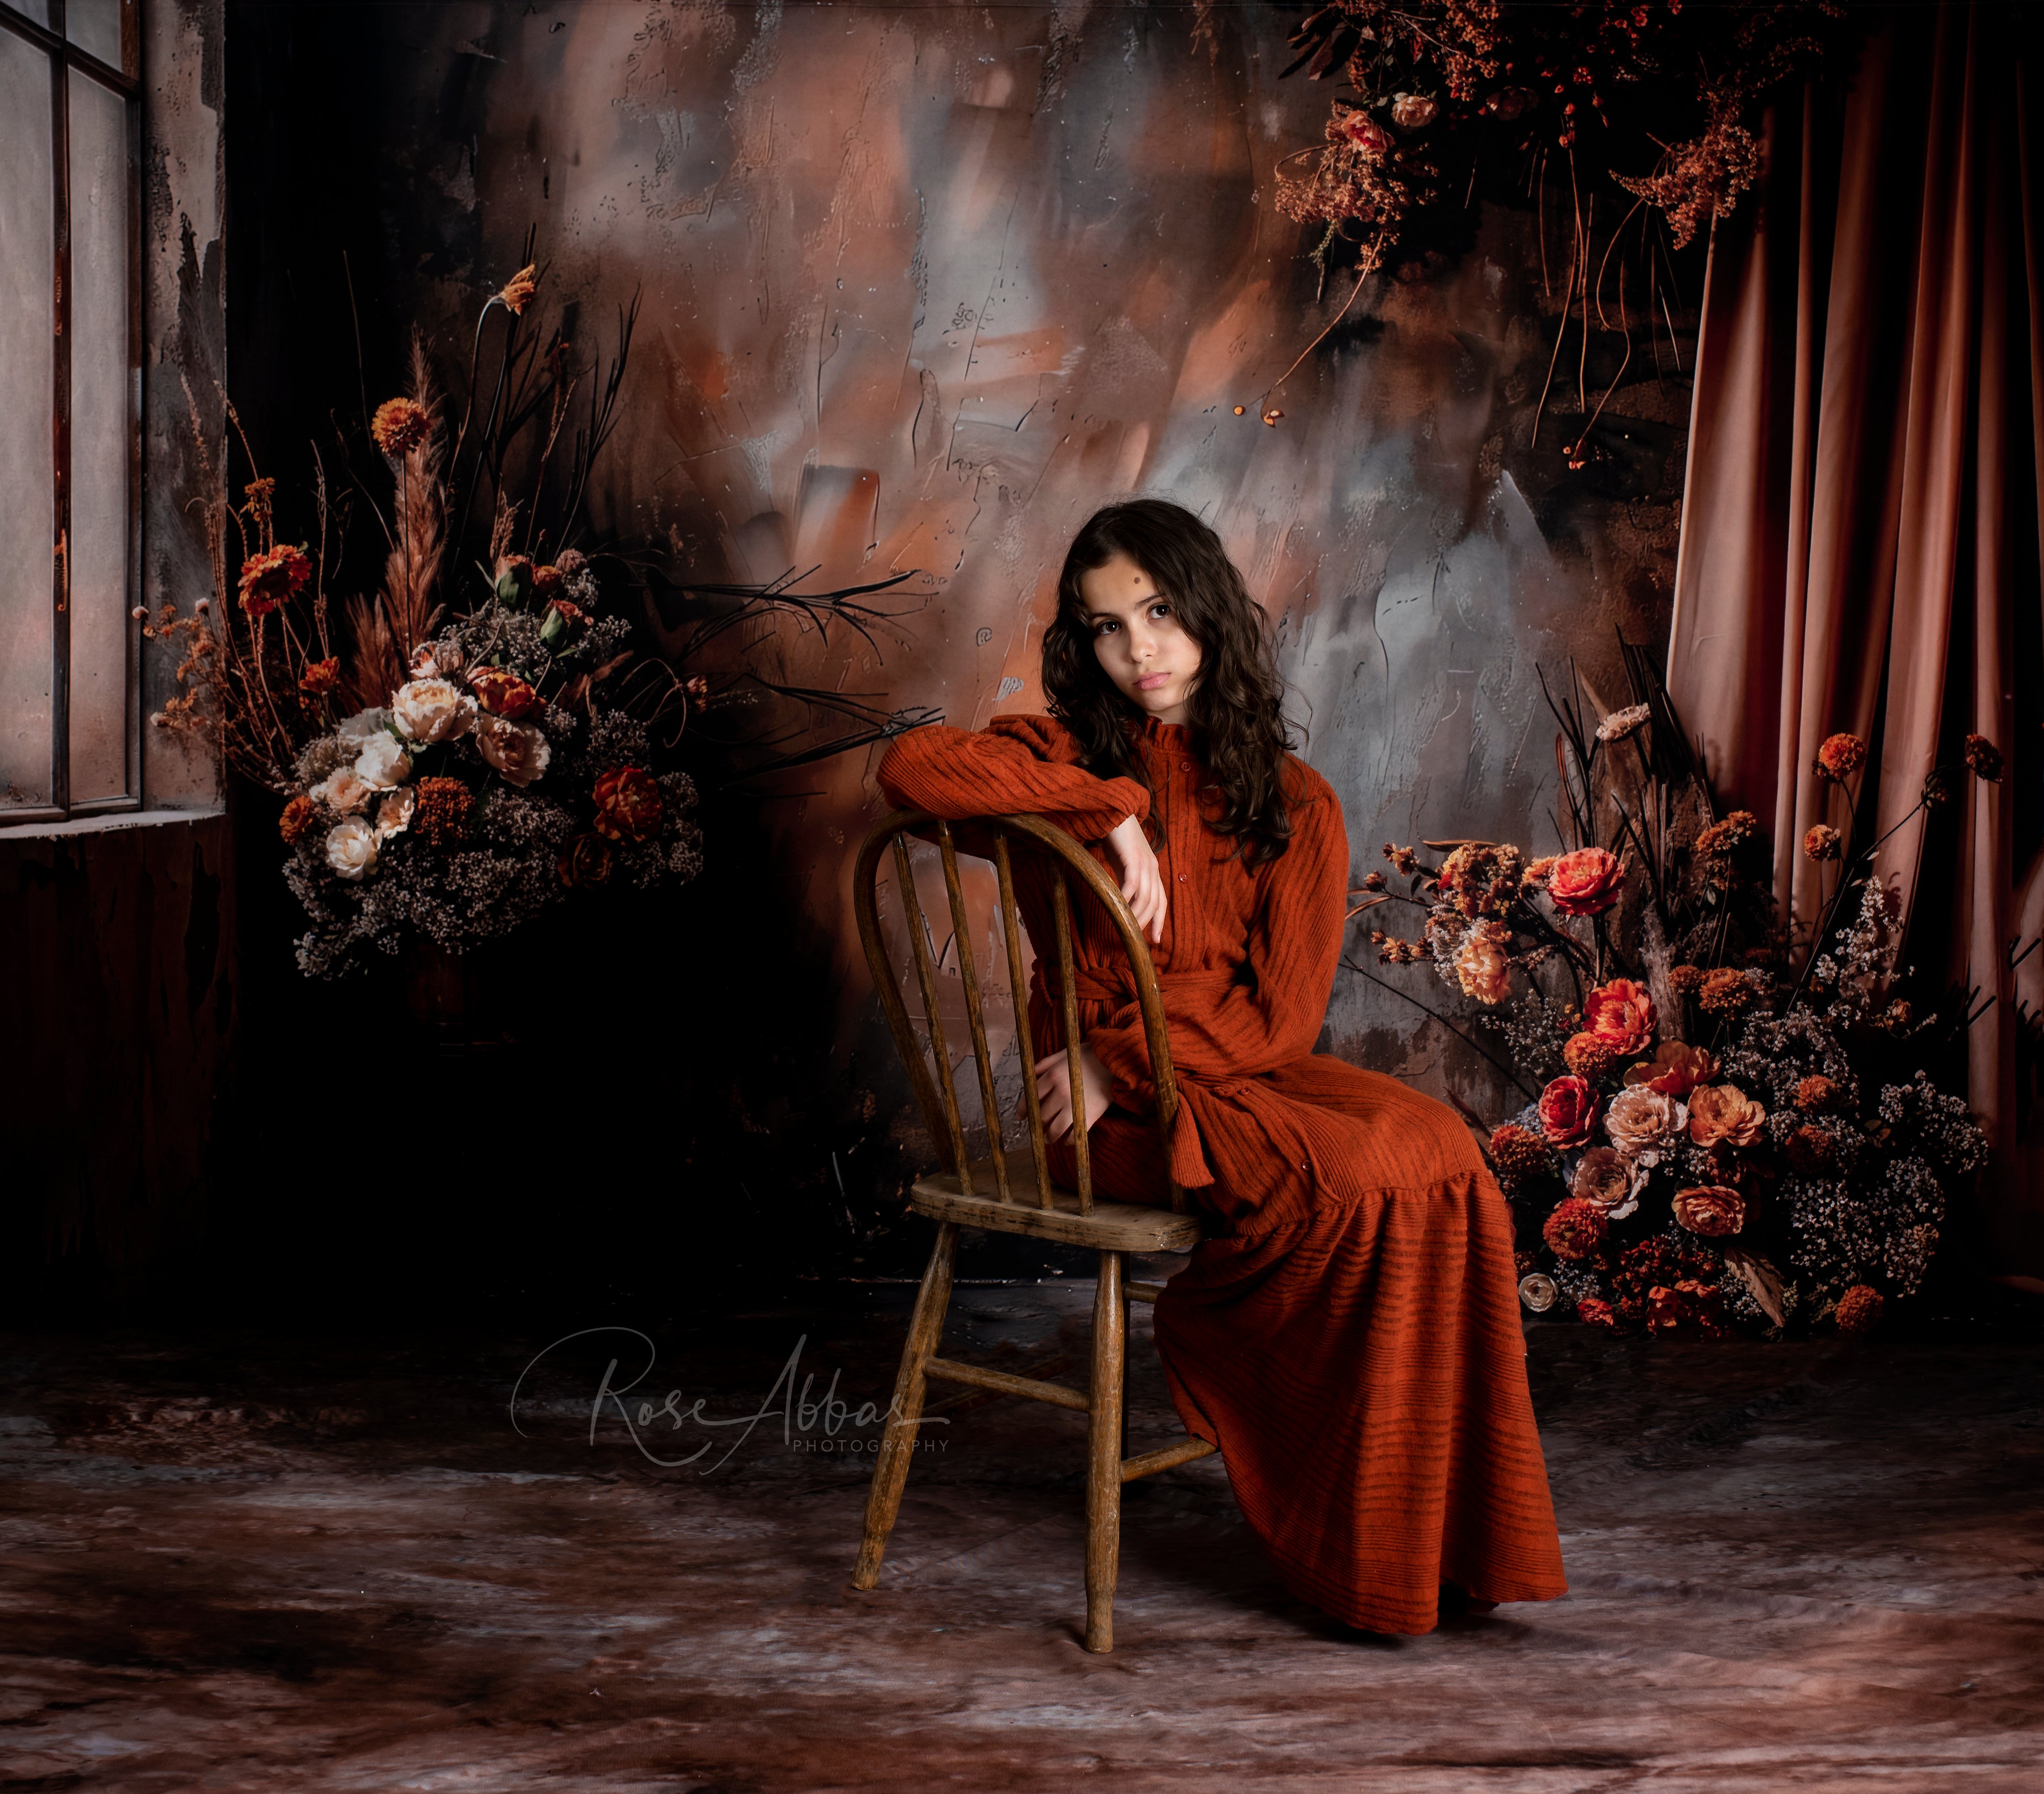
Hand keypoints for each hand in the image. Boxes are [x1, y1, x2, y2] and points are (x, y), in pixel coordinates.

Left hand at [1031, 1040, 1111, 1144]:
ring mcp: (1075, 1105)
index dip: (1023, 1109)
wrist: (1117, 1061)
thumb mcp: (1065, 1054)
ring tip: (1049, 1139)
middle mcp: (1061, 1092)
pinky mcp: (1089, 1116)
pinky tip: (1067, 1141)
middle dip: (1038, 1123)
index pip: (1031, 1097)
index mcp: (1053, 1076)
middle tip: (1038, 1127)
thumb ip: (1046, 1063)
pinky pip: (1074, 1135)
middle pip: (1042, 1114)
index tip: (1021, 1117)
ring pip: (1055, 1129)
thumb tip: (1030, 1074)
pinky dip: (1069, 1141)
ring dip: (1049, 1137)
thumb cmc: (1089, 1056)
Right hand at [1104, 814, 1165, 944]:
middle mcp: (1153, 868)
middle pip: (1155, 903)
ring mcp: (1145, 862)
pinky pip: (1132, 884)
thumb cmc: (1116, 838)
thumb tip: (1123, 898)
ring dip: (1135, 915)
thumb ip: (1127, 878)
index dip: (1159, 921)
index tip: (1154, 940)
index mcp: (1153, 870)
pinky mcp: (1133, 857)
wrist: (1114, 811)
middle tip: (1133, 937)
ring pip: (1145, 897)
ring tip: (1124, 927)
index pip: (1161, 901)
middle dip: (1146, 923)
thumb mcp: (1124, 862)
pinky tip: (1117, 907)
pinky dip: (1125, 899)